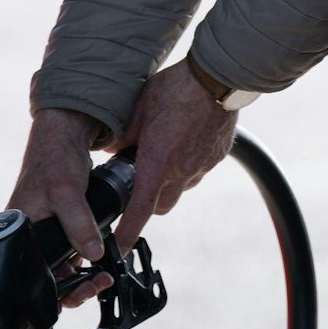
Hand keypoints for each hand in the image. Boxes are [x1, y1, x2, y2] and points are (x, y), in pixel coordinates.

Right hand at [8, 108, 112, 307]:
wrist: (64, 136)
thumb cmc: (54, 159)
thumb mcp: (66, 192)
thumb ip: (79, 224)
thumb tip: (92, 254)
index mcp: (17, 232)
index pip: (27, 276)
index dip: (52, 291)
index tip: (79, 291)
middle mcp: (27, 237)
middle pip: (45, 279)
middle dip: (73, 288)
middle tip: (96, 284)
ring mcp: (43, 234)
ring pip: (59, 269)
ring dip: (81, 277)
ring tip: (102, 276)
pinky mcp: (57, 229)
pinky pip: (69, 255)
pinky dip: (84, 260)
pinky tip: (99, 260)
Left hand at [111, 60, 237, 254]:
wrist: (218, 79)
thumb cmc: (175, 89)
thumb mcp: (137, 109)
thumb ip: (122, 136)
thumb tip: (109, 150)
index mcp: (157, 164)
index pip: (139, 211)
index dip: (127, 234)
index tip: (119, 249)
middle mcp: (180, 173)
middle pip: (160, 207)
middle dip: (147, 202)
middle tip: (138, 181)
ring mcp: (201, 167)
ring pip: (179, 190)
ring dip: (168, 183)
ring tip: (163, 154)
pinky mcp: (215, 158)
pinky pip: (197, 171)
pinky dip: (187, 165)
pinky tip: (183, 141)